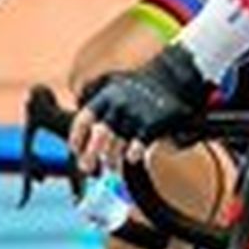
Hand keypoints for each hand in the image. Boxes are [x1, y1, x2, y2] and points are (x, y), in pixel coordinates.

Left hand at [69, 45, 212, 172]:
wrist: (172, 80)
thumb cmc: (140, 91)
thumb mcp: (116, 90)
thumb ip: (101, 109)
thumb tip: (84, 136)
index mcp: (106, 96)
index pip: (84, 119)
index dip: (77, 138)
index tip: (76, 151)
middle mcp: (118, 105)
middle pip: (99, 135)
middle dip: (90, 155)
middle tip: (87, 167)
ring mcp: (135, 114)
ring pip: (116, 145)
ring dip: (111, 160)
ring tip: (111, 167)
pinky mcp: (151, 124)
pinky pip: (136, 148)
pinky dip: (131, 156)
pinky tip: (131, 158)